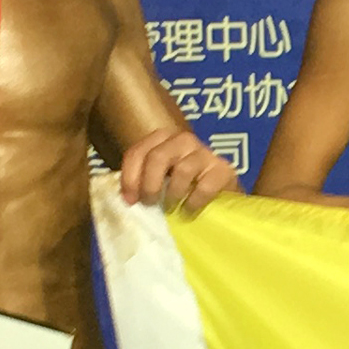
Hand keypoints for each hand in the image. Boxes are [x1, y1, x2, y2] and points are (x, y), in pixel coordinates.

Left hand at [121, 125, 236, 212]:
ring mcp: (205, 153)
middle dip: (149, 185)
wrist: (221, 195)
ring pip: (182, 169)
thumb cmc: (183, 188)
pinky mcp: (224, 170)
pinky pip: (205, 186)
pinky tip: (189, 209)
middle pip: (158, 157)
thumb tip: (125, 198)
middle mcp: (183, 140)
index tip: (129, 201)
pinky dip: (193, 201)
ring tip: (170, 207)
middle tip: (149, 203)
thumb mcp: (159, 179)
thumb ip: (141, 181)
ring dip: (172, 193)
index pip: (138, 152)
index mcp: (162, 139)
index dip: (130, 178)